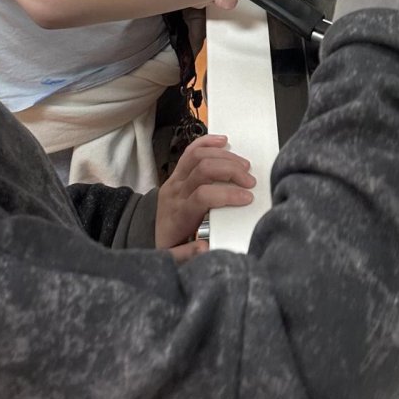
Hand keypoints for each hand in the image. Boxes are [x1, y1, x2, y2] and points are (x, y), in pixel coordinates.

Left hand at [155, 133, 254, 250]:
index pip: (203, 195)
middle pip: (203, 170)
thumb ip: (188, 254)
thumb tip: (205, 247)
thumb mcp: (174, 257)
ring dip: (224, 156)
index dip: (227, 193)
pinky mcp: (177, 172)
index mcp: (179, 214)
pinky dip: (207, 142)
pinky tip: (223, 141)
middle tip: (250, 181)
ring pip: (198, 156)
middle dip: (231, 171)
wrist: (148, 232)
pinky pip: (190, 151)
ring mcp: (175, 179)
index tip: (247, 198)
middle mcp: (176, 192)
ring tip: (244, 166)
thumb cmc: (168, 243)